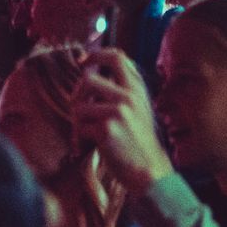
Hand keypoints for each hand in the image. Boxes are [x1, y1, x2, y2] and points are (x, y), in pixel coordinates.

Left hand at [70, 50, 174, 195]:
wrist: (150, 171)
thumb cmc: (139, 141)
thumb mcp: (138, 108)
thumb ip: (121, 89)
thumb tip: (90, 70)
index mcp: (137, 89)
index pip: (116, 56)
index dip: (95, 55)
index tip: (83, 61)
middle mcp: (129, 96)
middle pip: (87, 79)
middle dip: (77, 95)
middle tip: (80, 111)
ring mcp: (118, 112)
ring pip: (79, 106)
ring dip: (78, 122)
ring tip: (88, 133)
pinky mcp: (107, 129)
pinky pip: (80, 127)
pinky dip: (80, 139)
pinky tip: (91, 146)